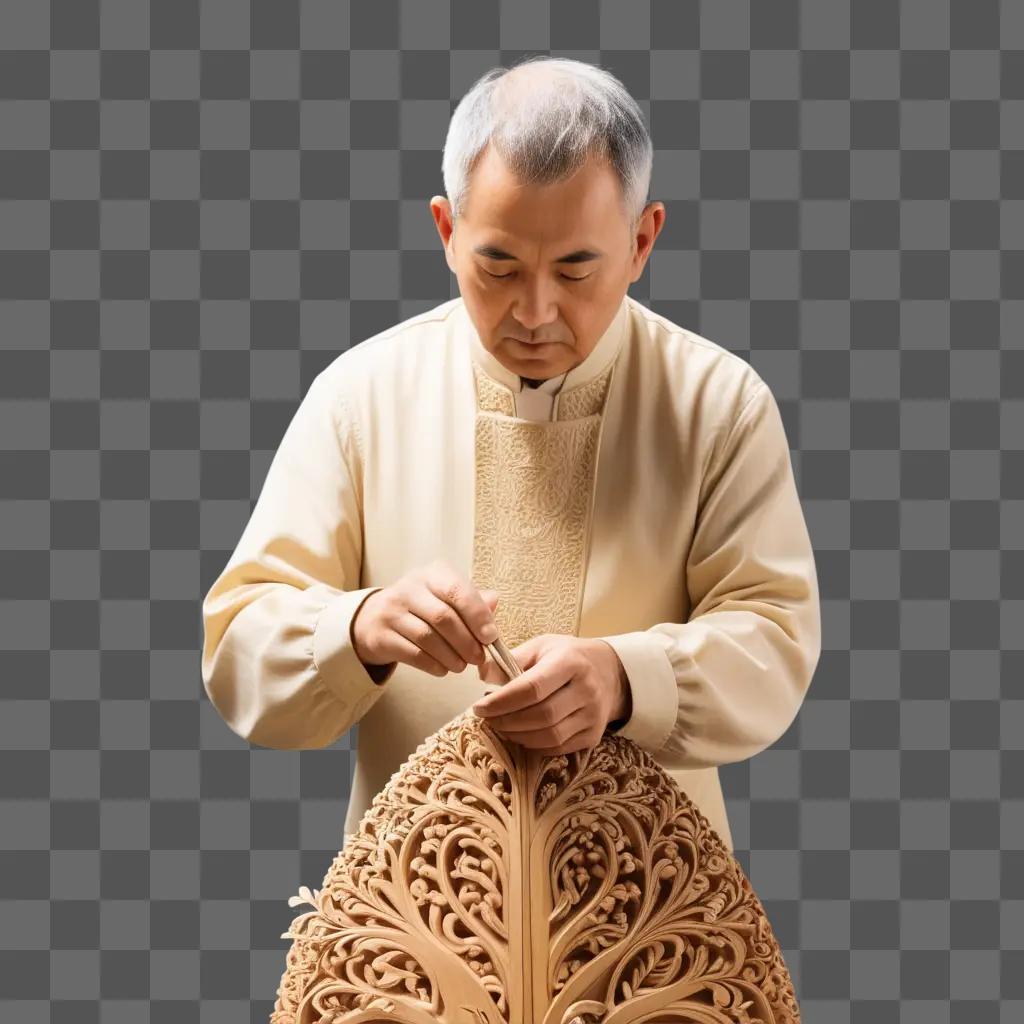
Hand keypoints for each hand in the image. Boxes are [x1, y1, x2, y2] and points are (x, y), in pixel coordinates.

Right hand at [351, 559, 499, 677]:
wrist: (373, 619)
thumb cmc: (422, 607)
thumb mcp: (445, 596)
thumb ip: (472, 600)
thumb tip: (494, 601)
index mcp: (431, 575)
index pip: (457, 590)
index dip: (477, 615)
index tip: (491, 637)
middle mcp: (409, 589)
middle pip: (443, 617)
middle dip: (466, 642)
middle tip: (478, 658)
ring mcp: (391, 612)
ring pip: (427, 637)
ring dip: (451, 656)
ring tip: (462, 666)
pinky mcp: (381, 636)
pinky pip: (413, 654)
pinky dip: (433, 665)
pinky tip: (443, 669)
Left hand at [471, 633, 631, 755]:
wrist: (608, 671)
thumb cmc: (566, 656)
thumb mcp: (541, 647)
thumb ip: (511, 659)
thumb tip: (482, 675)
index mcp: (570, 662)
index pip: (532, 688)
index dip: (502, 701)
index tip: (479, 707)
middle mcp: (586, 689)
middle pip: (541, 715)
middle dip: (507, 721)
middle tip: (487, 719)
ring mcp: (593, 715)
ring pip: (550, 736)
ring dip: (518, 736)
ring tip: (502, 726)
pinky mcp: (594, 735)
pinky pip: (558, 748)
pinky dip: (534, 745)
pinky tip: (521, 734)